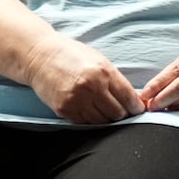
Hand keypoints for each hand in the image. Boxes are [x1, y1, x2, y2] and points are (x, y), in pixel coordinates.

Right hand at [23, 34, 142, 123]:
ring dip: (107, 118)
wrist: (40, 57)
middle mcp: (91, 88)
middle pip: (117, 113)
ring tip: (106, 110)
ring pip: (102, 121)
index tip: (138, 109)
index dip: (136, 106)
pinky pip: (85, 123)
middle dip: (123, 114)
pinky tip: (91, 111)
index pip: (128, 98)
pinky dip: (91, 120)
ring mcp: (76, 100)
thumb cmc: (72, 55)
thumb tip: (132, 98)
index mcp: (104, 72)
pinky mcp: (64, 110)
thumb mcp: (99, 60)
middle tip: (122, 111)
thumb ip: (115, 79)